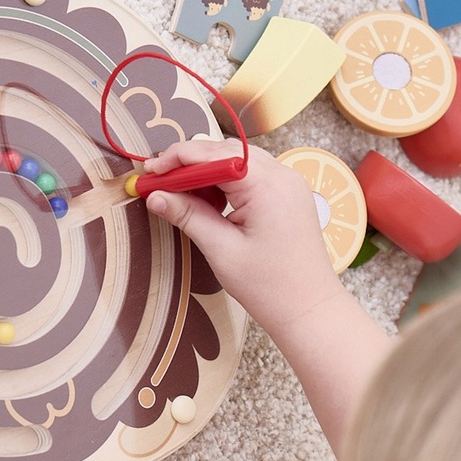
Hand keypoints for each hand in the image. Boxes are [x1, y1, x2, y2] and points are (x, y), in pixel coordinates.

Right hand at [140, 139, 345, 336]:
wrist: (310, 309)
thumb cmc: (270, 287)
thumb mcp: (222, 250)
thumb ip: (188, 216)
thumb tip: (155, 195)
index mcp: (266, 186)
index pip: (212, 155)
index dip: (176, 160)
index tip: (150, 173)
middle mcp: (282, 175)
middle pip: (225, 151)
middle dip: (189, 163)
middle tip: (158, 181)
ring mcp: (289, 182)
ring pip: (238, 160)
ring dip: (207, 170)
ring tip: (179, 192)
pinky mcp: (289, 194)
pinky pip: (252, 173)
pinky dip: (227, 180)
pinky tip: (208, 198)